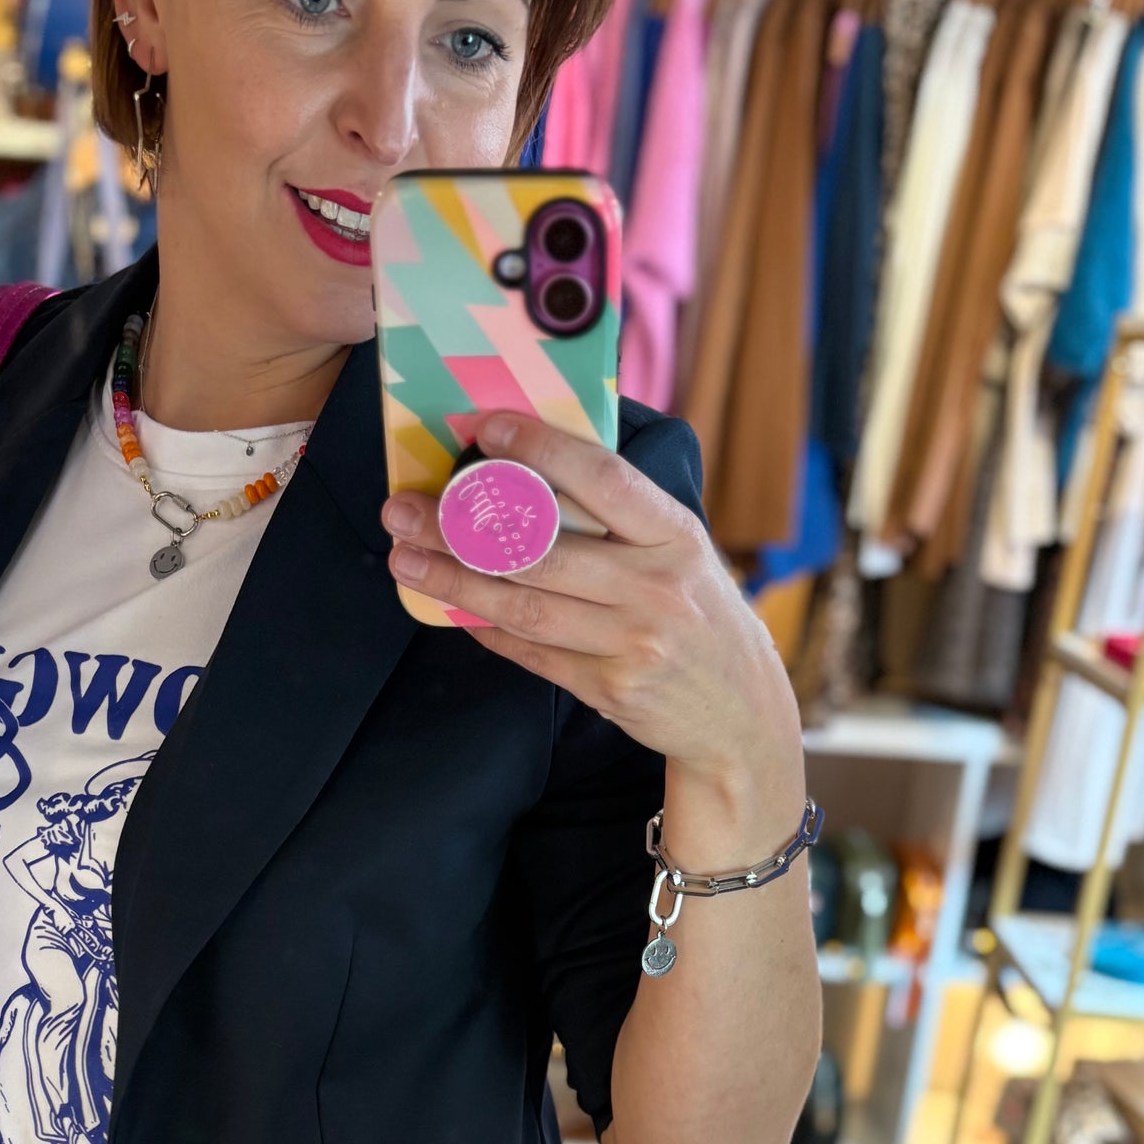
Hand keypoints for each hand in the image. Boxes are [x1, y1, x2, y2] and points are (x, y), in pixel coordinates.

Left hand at [379, 413, 803, 814]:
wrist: (740, 714)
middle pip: (540, 550)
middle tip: (402, 510)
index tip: (482, 429)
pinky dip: (486, 628)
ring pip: (524, 606)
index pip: (602, 478)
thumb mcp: (682, 554)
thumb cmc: (700, 617)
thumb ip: (623, 519)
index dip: (539, 449)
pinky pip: (531, 653)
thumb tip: (529, 473)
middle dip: (459, 528)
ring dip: (454, 582)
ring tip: (406, 561)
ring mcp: (632, 643)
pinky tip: (450, 607)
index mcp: (675, 536)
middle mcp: (655, 587)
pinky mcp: (610, 690)